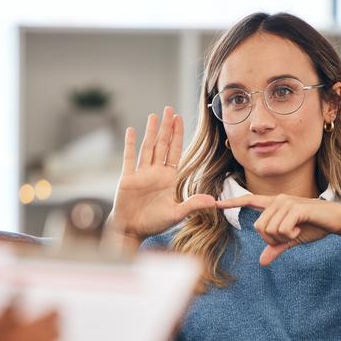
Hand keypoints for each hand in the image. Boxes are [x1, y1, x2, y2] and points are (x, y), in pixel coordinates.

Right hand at [109, 106, 215, 245]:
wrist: (131, 231)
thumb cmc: (153, 224)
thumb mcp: (176, 214)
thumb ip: (192, 205)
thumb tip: (212, 202)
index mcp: (168, 178)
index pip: (175, 152)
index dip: (177, 135)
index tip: (180, 119)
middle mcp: (155, 173)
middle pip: (162, 145)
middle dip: (166, 127)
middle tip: (170, 109)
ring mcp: (141, 174)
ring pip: (147, 147)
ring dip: (151, 131)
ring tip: (154, 115)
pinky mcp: (127, 178)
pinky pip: (129, 157)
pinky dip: (130, 144)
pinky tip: (131, 130)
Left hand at [216, 194, 340, 265]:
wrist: (337, 220)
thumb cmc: (314, 226)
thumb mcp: (292, 240)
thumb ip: (276, 248)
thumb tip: (262, 261)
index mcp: (274, 204)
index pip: (249, 200)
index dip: (232, 202)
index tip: (215, 203)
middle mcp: (278, 200)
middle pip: (258, 227)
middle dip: (271, 239)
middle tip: (287, 237)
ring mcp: (286, 202)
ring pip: (268, 229)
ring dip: (281, 238)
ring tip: (295, 232)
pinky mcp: (296, 208)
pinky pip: (281, 228)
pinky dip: (289, 235)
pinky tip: (299, 230)